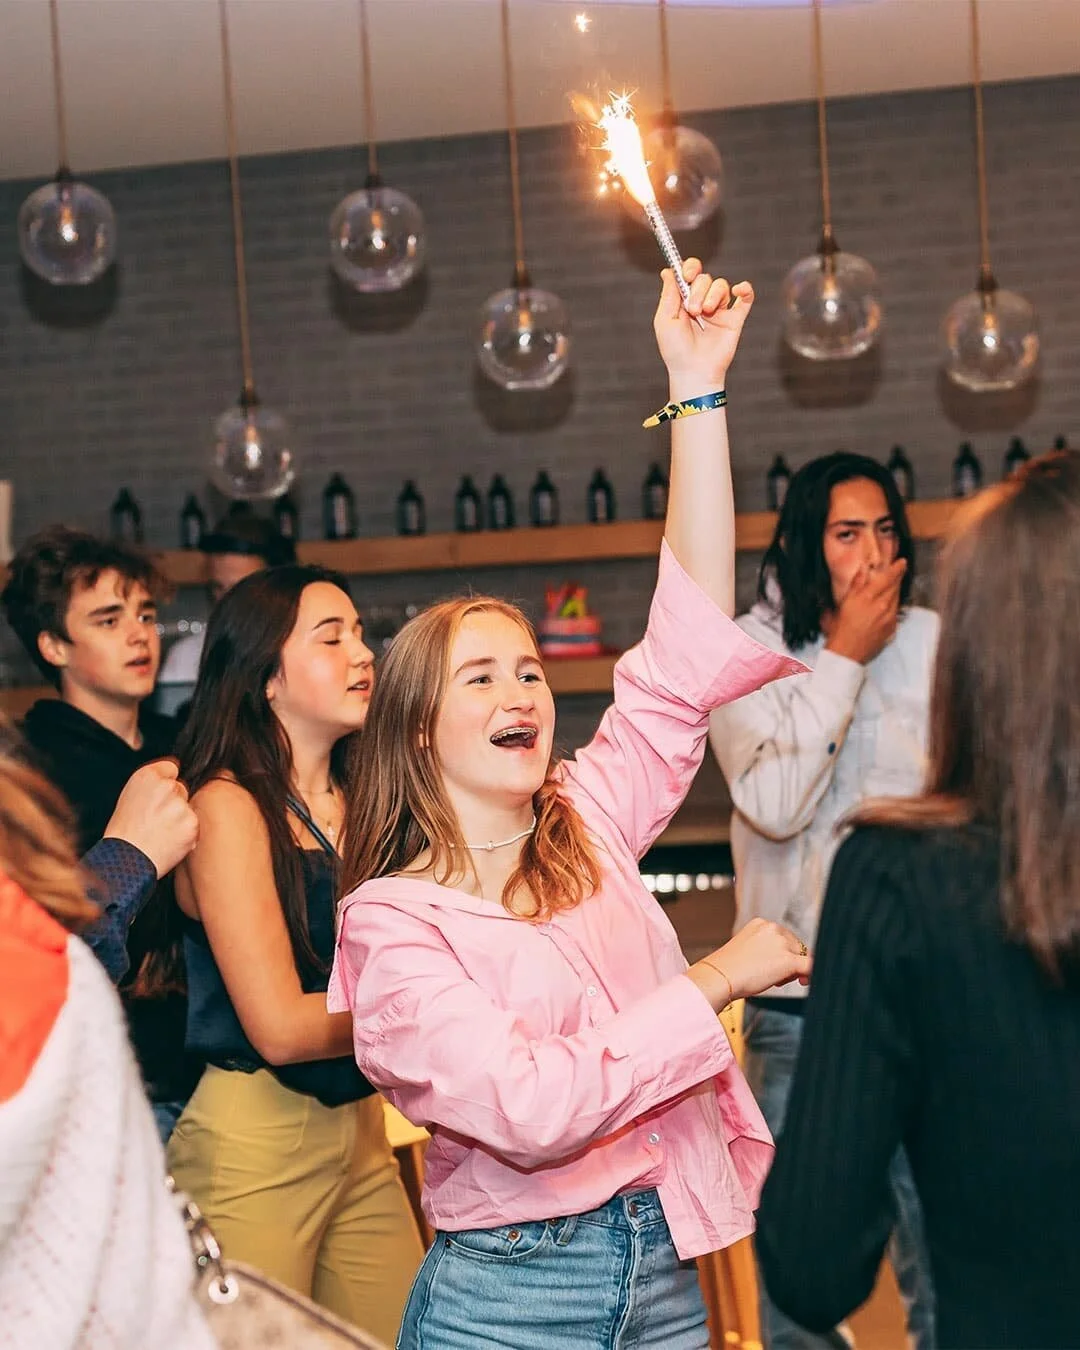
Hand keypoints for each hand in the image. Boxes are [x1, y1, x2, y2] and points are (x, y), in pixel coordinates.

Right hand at [103, 759, 198, 878]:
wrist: (125, 860)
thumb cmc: (124, 831)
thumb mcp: (130, 797)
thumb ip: (152, 784)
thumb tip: (173, 777)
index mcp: (147, 776)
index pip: (171, 768)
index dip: (165, 784)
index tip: (159, 797)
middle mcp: (166, 786)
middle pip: (181, 788)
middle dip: (173, 802)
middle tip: (155, 820)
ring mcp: (181, 805)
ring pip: (188, 808)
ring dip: (180, 819)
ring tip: (160, 833)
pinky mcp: (192, 823)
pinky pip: (194, 825)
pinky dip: (186, 834)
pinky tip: (168, 841)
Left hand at [653, 257, 753, 397]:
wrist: (693, 371)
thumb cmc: (675, 350)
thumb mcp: (665, 320)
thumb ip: (668, 294)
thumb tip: (667, 270)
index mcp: (683, 300)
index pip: (689, 273)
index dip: (689, 268)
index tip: (686, 275)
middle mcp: (702, 302)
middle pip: (705, 278)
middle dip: (699, 290)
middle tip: (693, 310)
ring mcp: (719, 311)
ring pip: (721, 286)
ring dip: (713, 295)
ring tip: (706, 312)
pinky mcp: (734, 320)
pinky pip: (746, 298)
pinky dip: (745, 289)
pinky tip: (739, 290)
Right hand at [688, 918, 811, 1011]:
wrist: (720, 977)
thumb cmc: (728, 968)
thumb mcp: (747, 949)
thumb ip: (766, 949)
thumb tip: (786, 962)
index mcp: (761, 923)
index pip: (783, 937)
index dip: (783, 953)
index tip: (777, 967)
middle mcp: (773, 928)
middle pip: (795, 946)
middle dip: (790, 962)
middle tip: (775, 978)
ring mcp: (782, 943)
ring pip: (802, 956)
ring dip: (794, 970)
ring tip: (773, 981)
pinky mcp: (788, 960)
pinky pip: (810, 966)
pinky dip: (811, 974)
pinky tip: (806, 981)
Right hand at [822, 559, 906, 665]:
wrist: (846, 653)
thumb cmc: (840, 628)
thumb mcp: (844, 603)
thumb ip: (856, 585)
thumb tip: (863, 570)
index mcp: (868, 597)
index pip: (887, 578)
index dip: (896, 568)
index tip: (902, 561)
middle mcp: (882, 605)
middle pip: (895, 586)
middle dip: (898, 577)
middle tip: (900, 570)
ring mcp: (889, 618)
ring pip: (897, 598)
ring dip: (897, 590)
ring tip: (895, 584)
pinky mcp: (891, 628)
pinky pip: (896, 611)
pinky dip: (894, 604)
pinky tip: (890, 603)